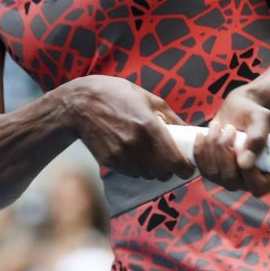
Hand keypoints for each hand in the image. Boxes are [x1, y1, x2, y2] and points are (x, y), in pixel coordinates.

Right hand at [61, 75, 196, 181]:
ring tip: (148, 153)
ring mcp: (122, 155)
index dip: (185, 168)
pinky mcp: (110, 161)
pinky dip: (137, 168)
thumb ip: (171, 116)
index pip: (174, 161)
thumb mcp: (147, 98)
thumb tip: (189, 131)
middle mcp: (136, 144)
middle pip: (163, 173)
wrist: (80, 104)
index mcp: (149, 126)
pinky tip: (132, 153)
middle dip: (169, 169)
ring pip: (147, 175)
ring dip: (152, 169)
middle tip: (168, 159)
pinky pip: (132, 173)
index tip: (187, 167)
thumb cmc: (117, 95)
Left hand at [193, 87, 269, 195]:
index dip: (247, 171)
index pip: (258, 187)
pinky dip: (200, 151)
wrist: (239, 109)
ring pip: (215, 175)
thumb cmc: (254, 114)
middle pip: (232, 181)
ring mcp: (232, 178)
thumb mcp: (262, 119)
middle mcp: (251, 181)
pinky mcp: (216, 171)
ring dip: (212, 148)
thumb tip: (244, 164)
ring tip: (217, 128)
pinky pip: (203, 170)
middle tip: (229, 128)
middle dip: (224, 152)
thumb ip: (258, 139)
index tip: (240, 144)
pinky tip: (202, 135)